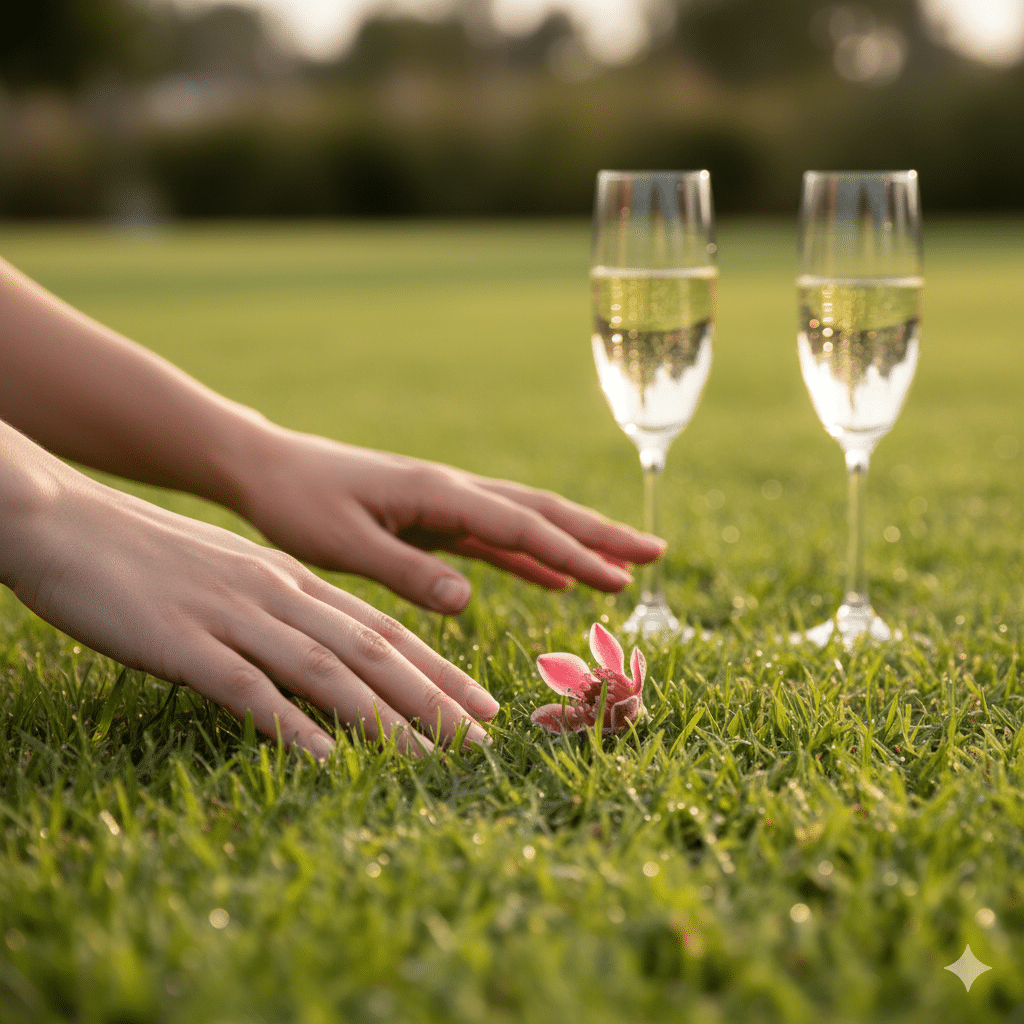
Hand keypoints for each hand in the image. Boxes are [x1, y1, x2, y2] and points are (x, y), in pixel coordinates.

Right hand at [7, 447, 496, 756]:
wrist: (65, 521)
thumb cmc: (149, 554)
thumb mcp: (232, 574)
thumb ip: (280, 607)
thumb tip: (322, 647)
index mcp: (291, 578)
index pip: (383, 627)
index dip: (438, 668)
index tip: (481, 704)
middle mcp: (277, 593)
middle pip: (373, 649)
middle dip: (434, 697)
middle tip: (482, 737)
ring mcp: (232, 615)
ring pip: (326, 670)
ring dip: (383, 719)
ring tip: (430, 760)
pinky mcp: (181, 642)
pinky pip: (246, 688)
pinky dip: (291, 724)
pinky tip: (324, 759)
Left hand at [234, 426, 666, 612]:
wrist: (267, 467)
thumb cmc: (298, 503)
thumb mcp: (344, 543)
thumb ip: (407, 570)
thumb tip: (469, 599)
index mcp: (438, 492)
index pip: (520, 524)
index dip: (572, 552)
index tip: (620, 576)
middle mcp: (453, 491)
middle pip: (542, 511)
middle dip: (600, 533)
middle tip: (656, 551)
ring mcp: (447, 503)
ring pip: (526, 522)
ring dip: (576, 542)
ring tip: (624, 564)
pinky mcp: (434, 518)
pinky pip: (495, 538)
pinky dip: (532, 557)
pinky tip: (555, 579)